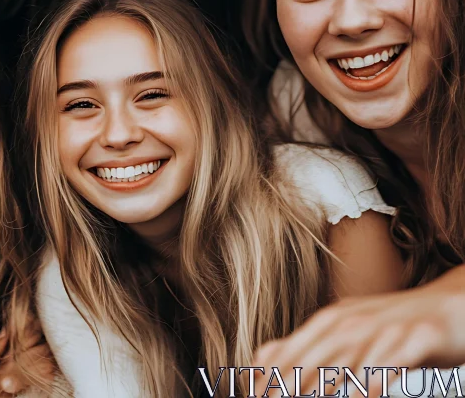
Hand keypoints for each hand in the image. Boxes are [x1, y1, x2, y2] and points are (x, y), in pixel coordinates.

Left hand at [252, 279, 464, 394]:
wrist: (452, 305)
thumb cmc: (395, 327)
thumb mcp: (351, 334)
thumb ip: (315, 350)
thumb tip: (271, 362)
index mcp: (331, 322)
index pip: (292, 348)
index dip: (268, 373)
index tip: (250, 393)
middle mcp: (351, 322)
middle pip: (312, 354)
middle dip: (287, 381)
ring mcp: (383, 328)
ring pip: (347, 357)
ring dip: (323, 381)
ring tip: (302, 395)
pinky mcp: (417, 337)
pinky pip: (392, 360)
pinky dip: (374, 378)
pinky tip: (362, 394)